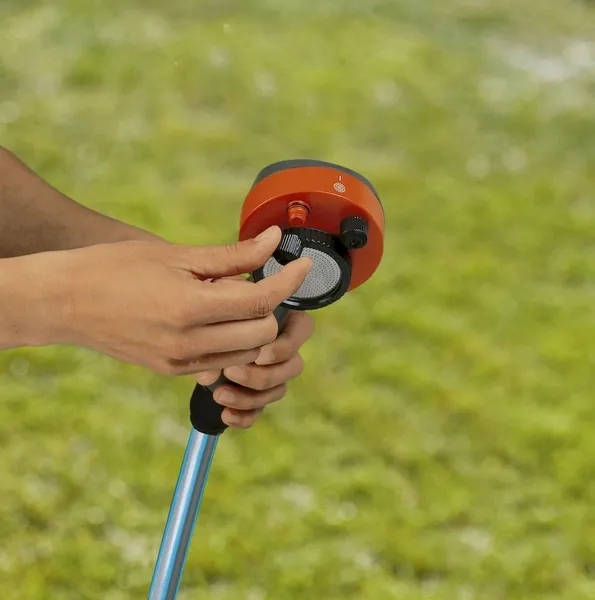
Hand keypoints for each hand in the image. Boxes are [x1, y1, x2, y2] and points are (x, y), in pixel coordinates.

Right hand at [33, 226, 311, 374]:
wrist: (66, 301)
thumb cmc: (117, 267)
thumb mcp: (177, 255)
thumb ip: (232, 255)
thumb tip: (274, 241)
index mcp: (189, 307)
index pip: (261, 300)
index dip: (290, 280)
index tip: (302, 265)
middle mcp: (188, 343)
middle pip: (263, 334)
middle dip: (271, 307)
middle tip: (259, 281)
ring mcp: (180, 363)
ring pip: (246, 353)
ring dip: (254, 327)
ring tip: (234, 299)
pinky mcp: (173, 371)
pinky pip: (222, 363)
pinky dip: (232, 342)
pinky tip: (217, 318)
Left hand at [195, 309, 314, 428]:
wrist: (196, 326)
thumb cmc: (211, 312)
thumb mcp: (217, 315)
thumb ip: (220, 336)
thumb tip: (211, 374)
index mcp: (284, 316)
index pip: (303, 330)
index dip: (283, 348)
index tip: (259, 355)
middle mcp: (285, 344)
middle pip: (294, 366)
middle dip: (262, 376)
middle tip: (231, 372)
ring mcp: (275, 370)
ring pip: (279, 390)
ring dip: (250, 397)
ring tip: (219, 394)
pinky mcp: (260, 392)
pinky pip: (261, 409)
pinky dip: (244, 416)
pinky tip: (226, 415)